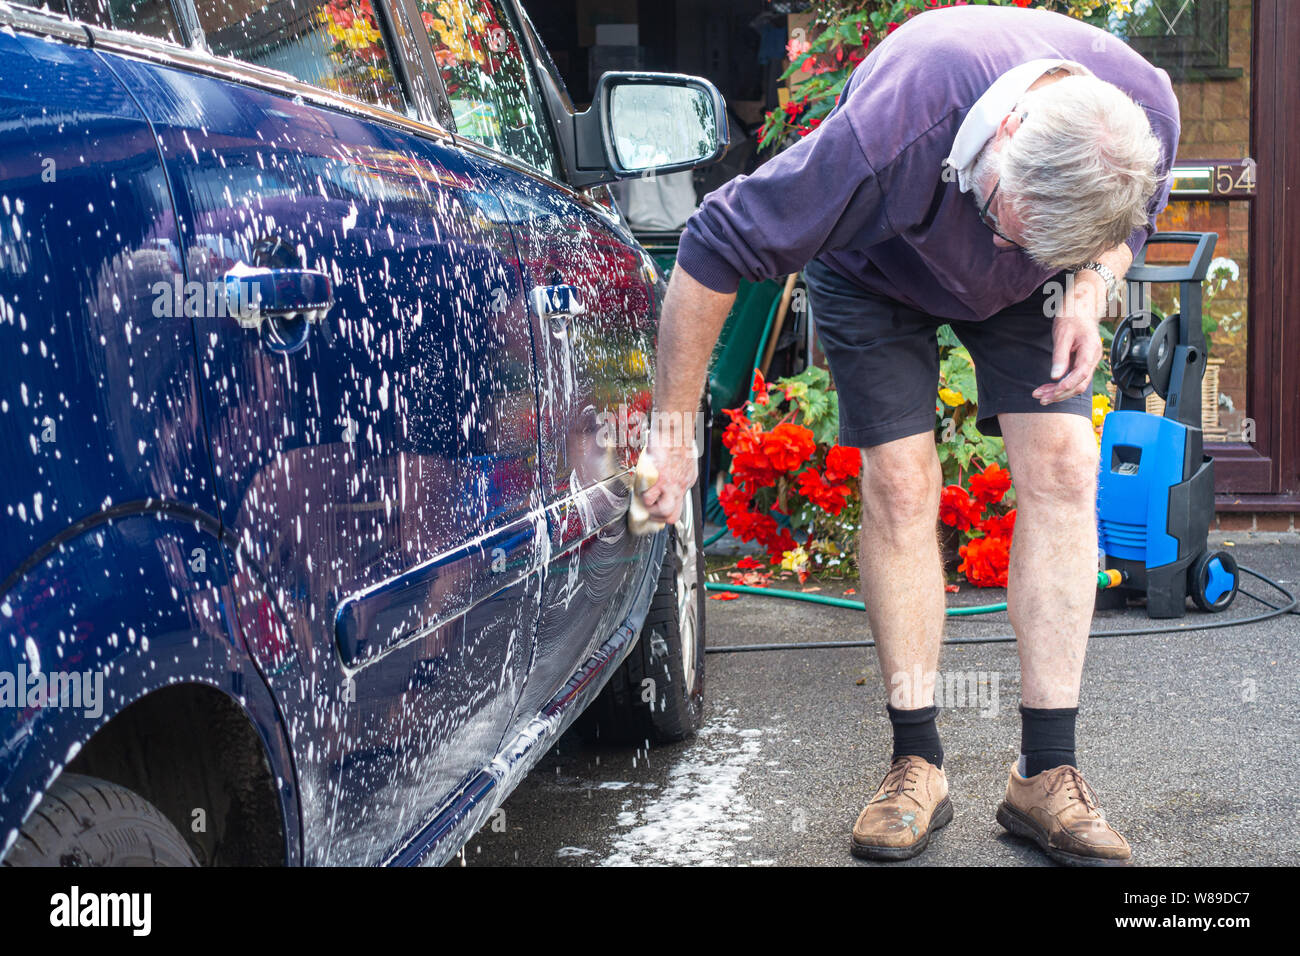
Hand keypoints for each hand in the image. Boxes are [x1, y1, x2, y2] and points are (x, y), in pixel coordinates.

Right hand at [639, 424, 698, 524]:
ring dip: (650, 511)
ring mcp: (670, 485)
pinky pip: (648, 498)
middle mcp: (680, 486)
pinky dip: (642, 497)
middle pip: (672, 516)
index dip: (666, 507)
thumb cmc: (677, 436)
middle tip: (650, 512)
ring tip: (644, 503)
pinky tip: (640, 489)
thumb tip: (667, 469)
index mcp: (686, 480)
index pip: (678, 504)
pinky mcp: (659, 480)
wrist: (676, 428)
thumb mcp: (683, 457)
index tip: (658, 506)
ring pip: (662, 512)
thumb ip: (676, 468)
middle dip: (658, 518)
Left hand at [1033, 275, 1105, 404]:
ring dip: (1059, 393)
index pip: (1082, 373)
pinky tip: (1047, 390)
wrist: (1079, 310)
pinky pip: (1073, 380)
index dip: (1068, 384)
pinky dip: (1061, 386)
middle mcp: (1093, 358)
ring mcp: (1089, 362)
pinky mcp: (1082, 364)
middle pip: (1079, 384)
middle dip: (1060, 394)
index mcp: (1091, 349)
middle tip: (1040, 398)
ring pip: (1076, 385)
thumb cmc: (1071, 318)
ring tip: (1040, 396)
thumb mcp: (1062, 335)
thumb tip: (1055, 377)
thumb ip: (1060, 356)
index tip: (1053, 392)